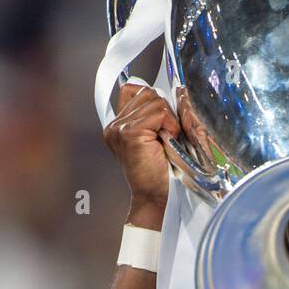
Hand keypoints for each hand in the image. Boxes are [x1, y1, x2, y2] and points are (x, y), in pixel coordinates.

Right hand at [103, 83, 180, 228]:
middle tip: (168, 136)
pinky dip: (170, 125)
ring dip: (169, 119)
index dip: (152, 100)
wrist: (158, 199)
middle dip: (164, 110)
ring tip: (167, 141)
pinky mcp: (130, 133)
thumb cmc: (163, 174)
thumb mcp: (159, 139)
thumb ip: (157, 116)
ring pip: (154, 99)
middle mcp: (115, 125)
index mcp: (119, 126)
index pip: (132, 90)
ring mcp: (120, 129)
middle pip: (146, 92)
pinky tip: (168, 142)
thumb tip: (174, 92)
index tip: (163, 122)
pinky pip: (159, 111)